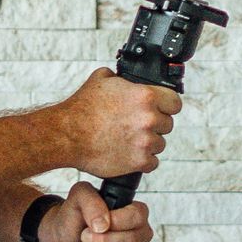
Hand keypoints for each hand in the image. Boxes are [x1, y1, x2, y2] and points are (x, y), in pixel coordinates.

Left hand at [41, 183, 152, 241]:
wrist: (62, 241)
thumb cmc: (74, 217)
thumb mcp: (78, 198)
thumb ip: (91, 202)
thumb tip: (103, 224)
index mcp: (134, 210)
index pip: (136, 216)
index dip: (116, 223)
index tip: (94, 227)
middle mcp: (140, 232)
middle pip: (130, 240)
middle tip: (82, 239)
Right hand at [60, 68, 180, 177]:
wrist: (66, 135)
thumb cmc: (81, 108)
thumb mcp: (102, 79)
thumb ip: (122, 78)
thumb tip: (127, 79)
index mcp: (145, 96)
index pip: (175, 103)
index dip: (167, 106)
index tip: (160, 110)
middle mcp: (149, 118)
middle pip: (167, 124)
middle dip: (155, 125)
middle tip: (136, 126)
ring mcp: (145, 141)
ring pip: (160, 144)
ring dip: (148, 143)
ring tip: (128, 140)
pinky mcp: (139, 161)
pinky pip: (152, 163)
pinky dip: (143, 161)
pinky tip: (129, 154)